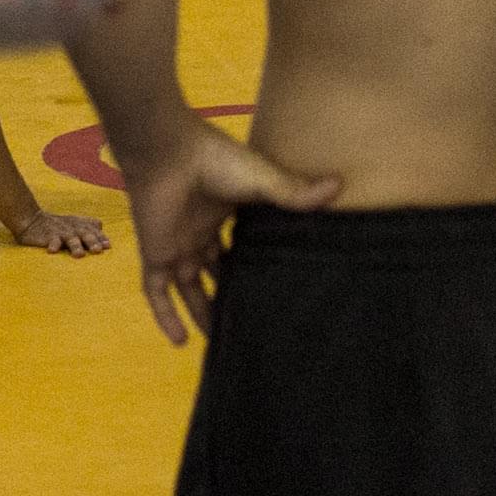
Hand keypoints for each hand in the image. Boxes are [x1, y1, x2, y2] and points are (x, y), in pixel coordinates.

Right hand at [9, 208, 110, 256]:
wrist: (31, 220)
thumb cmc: (57, 226)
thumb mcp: (74, 224)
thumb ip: (90, 228)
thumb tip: (105, 239)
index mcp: (80, 225)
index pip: (94, 230)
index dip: (101, 238)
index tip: (107, 246)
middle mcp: (73, 228)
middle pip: (85, 234)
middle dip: (92, 241)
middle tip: (98, 250)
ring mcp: (60, 231)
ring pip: (70, 238)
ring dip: (75, 246)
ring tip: (79, 255)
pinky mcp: (47, 235)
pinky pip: (51, 240)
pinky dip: (52, 245)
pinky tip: (52, 251)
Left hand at [123, 124, 337, 348]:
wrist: (169, 152)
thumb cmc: (215, 161)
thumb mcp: (262, 179)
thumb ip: (294, 192)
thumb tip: (339, 185)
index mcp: (223, 213)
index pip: (238, 246)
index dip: (250, 265)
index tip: (271, 286)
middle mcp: (199, 232)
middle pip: (213, 272)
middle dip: (227, 295)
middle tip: (249, 322)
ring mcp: (176, 245)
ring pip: (188, 288)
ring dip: (201, 313)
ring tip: (221, 342)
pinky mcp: (156, 255)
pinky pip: (157, 292)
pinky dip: (165, 316)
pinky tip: (180, 343)